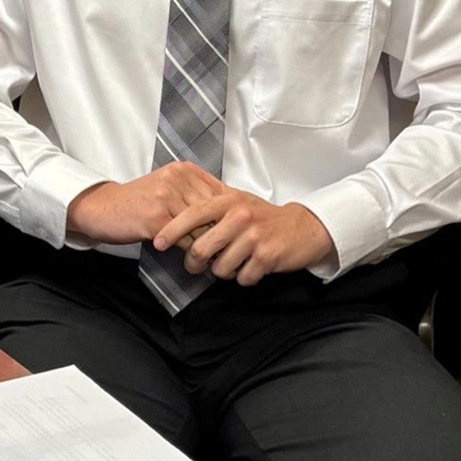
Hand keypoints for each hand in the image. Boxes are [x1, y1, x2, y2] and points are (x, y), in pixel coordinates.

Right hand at [65, 162, 225, 245]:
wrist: (102, 208)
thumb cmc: (137, 202)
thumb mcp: (167, 188)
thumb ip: (194, 194)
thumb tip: (227, 214)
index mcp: (183, 170)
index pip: (219, 194)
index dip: (228, 216)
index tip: (234, 232)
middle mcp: (176, 179)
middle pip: (214, 211)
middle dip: (220, 232)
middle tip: (228, 250)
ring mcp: (166, 198)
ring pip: (201, 227)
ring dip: (208, 246)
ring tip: (214, 258)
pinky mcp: (156, 219)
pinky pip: (185, 240)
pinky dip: (191, 253)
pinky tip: (194, 260)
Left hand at [151, 191, 334, 285]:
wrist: (303, 228)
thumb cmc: (264, 216)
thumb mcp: (238, 198)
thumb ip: (211, 193)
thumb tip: (182, 183)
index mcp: (229, 201)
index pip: (192, 215)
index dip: (172, 231)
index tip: (158, 243)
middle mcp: (240, 216)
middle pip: (202, 248)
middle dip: (194, 262)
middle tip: (196, 265)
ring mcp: (254, 237)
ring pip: (220, 268)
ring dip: (222, 271)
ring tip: (232, 262)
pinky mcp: (267, 257)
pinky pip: (242, 278)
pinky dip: (243, 277)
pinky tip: (250, 267)